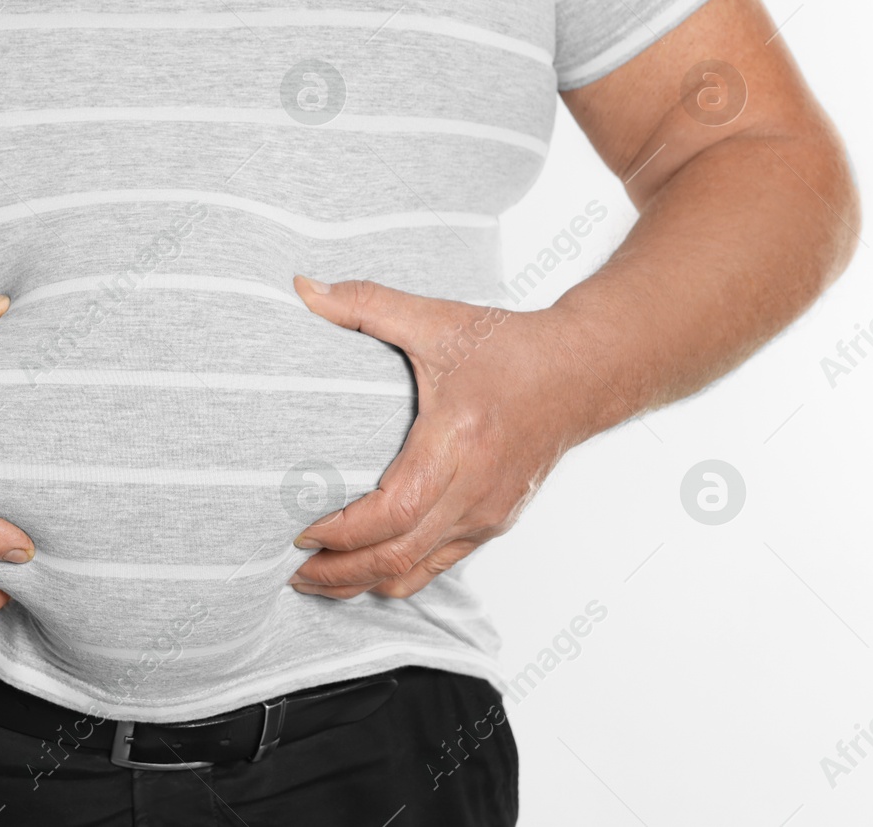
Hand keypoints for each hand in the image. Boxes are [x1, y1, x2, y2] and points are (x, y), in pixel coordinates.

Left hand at [285, 275, 599, 598]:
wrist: (582, 372)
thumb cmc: (511, 349)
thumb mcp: (436, 320)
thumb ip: (366, 304)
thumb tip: (303, 288)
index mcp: (457, 442)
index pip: (392, 512)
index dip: (342, 533)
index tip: (298, 531)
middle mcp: (474, 489)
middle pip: (397, 555)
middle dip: (339, 572)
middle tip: (290, 572)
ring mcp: (486, 513)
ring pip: (416, 572)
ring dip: (363, 582)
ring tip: (316, 579)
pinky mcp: (493, 523)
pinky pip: (438, 565)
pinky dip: (396, 575)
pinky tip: (363, 571)